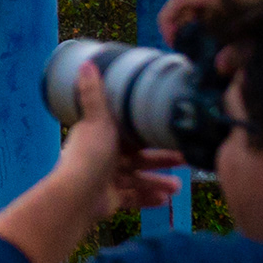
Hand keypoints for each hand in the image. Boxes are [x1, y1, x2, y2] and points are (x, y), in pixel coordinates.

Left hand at [49, 62, 186, 215]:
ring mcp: (106, 180)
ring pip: (138, 180)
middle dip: (160, 161)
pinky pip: (133, 198)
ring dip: (158, 183)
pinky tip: (165, 200)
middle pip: (138, 158)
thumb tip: (86, 62)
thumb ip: (94, 94)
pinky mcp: (109, 200)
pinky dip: (148, 199)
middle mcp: (104, 158)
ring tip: (177, 188)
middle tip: (184, 160)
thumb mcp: (96, 120)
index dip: (149, 133)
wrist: (78, 194)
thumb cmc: (90, 155)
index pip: (130, 134)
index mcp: (103, 137)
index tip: (170, 132)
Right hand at [157, 0, 262, 47]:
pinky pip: (228, 2)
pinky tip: (236, 39)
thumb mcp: (260, 45)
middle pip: (194, 1)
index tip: (174, 43)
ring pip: (212, 3)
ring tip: (217, 50)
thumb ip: (236, 55)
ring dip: (208, 26)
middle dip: (189, 26)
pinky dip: (224, 20)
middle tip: (195, 51)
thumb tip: (221, 65)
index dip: (169, 21)